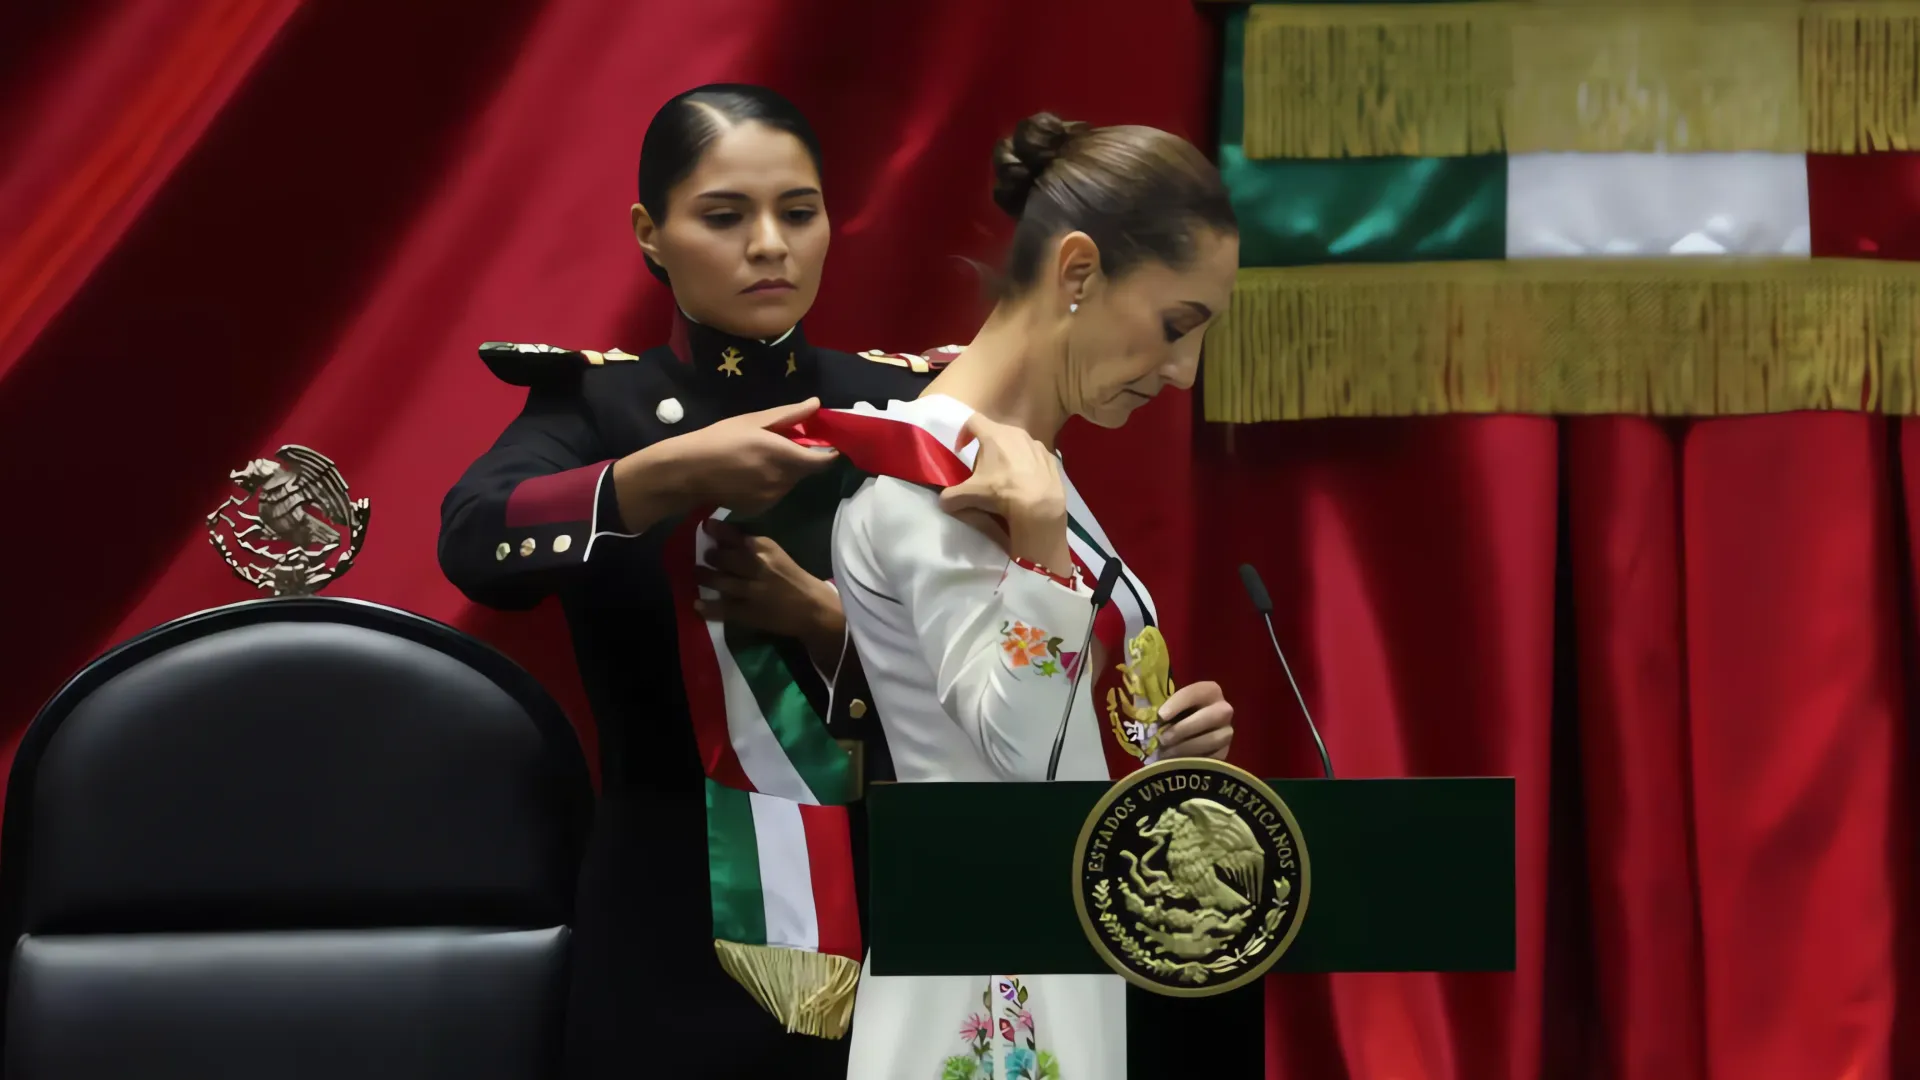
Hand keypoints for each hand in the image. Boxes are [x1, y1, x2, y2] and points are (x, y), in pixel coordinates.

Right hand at [613, 398, 835, 527]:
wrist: (688, 472)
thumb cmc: (719, 439)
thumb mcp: (754, 421)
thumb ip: (789, 415)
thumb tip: (816, 404)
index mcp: (785, 456)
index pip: (824, 460)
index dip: (828, 451)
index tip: (821, 441)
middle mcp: (783, 481)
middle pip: (807, 470)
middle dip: (802, 457)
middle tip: (780, 443)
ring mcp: (772, 498)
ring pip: (791, 482)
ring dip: (786, 470)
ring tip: (760, 457)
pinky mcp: (760, 508)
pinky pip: (776, 492)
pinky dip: (771, 482)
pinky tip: (750, 473)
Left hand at [695, 520, 844, 667]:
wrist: (813, 608)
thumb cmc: (794, 579)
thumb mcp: (777, 555)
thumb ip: (754, 548)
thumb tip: (724, 541)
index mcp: (767, 549)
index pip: (736, 536)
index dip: (717, 530)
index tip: (707, 526)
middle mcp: (757, 567)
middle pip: (724, 557)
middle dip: (711, 555)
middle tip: (705, 555)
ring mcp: (751, 591)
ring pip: (719, 581)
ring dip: (704, 576)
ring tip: (697, 574)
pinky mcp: (748, 613)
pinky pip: (722, 609)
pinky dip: (707, 607)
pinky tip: (697, 604)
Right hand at [936, 413, 1070, 570]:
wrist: (1040, 506)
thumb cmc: (1001, 492)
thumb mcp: (969, 495)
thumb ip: (950, 496)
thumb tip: (943, 502)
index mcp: (994, 435)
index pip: (973, 421)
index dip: (963, 433)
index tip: (961, 450)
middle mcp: (1016, 432)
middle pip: (996, 433)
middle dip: (986, 448)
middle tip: (983, 469)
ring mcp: (1036, 444)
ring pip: (1017, 443)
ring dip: (1008, 455)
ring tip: (1006, 476)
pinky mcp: (1051, 457)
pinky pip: (1034, 456)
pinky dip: (1027, 465)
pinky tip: (1026, 482)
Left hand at [1156, 680, 1233, 760]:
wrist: (1183, 735)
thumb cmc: (1172, 716)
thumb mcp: (1166, 708)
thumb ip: (1159, 709)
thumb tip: (1145, 717)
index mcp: (1209, 691)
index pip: (1196, 692)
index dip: (1178, 703)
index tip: (1161, 716)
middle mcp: (1223, 709)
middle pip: (1212, 715)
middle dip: (1185, 728)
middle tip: (1163, 738)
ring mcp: (1226, 731)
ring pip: (1214, 739)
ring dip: (1187, 747)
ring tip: (1166, 753)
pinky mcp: (1225, 752)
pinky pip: (1214, 757)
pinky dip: (1194, 760)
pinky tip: (1177, 762)